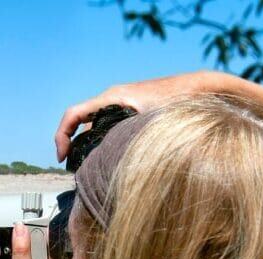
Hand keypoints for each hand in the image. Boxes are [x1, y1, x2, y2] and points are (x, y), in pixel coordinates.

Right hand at [54, 71, 231, 161]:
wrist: (201, 86)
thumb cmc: (181, 100)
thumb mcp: (155, 122)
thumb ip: (135, 139)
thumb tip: (116, 164)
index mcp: (112, 98)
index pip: (73, 114)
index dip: (61, 136)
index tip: (62, 157)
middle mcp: (113, 98)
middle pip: (80, 122)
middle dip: (72, 145)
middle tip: (74, 169)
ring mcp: (121, 103)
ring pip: (93, 125)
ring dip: (87, 145)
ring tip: (90, 168)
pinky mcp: (130, 110)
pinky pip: (106, 125)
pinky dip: (101, 141)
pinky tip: (110, 159)